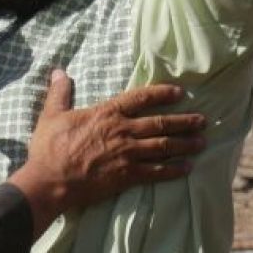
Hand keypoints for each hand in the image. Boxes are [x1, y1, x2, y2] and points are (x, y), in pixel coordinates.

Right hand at [10, 71, 205, 236]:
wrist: (49, 181)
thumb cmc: (49, 149)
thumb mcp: (51, 115)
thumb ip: (60, 93)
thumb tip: (59, 72)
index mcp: (107, 113)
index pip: (141, 98)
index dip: (162, 93)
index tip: (180, 92)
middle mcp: (122, 131)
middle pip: (161, 123)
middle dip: (184, 121)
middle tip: (203, 120)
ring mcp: (127, 154)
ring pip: (164, 146)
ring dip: (185, 144)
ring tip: (202, 142)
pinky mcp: (127, 176)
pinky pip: (156, 171)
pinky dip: (174, 169)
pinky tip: (187, 168)